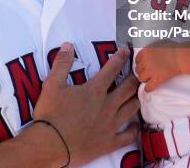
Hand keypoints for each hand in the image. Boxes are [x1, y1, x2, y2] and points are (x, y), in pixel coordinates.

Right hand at [33, 43, 139, 165]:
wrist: (51, 145)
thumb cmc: (51, 114)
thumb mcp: (52, 84)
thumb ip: (61, 63)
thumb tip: (68, 45)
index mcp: (94, 91)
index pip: (112, 69)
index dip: (120, 58)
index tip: (127, 51)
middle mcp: (107, 106)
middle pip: (128, 88)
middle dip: (134, 78)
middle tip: (138, 72)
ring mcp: (110, 125)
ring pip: (131, 108)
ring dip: (136, 99)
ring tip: (138, 94)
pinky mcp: (109, 142)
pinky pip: (128, 136)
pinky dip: (134, 129)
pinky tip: (136, 126)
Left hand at [135, 41, 180, 91]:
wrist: (180, 56)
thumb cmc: (172, 48)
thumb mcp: (157, 44)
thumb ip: (150, 49)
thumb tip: (149, 52)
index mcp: (145, 52)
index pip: (136, 60)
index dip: (140, 63)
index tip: (143, 65)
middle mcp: (145, 61)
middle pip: (138, 69)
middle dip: (141, 71)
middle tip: (146, 72)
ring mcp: (150, 71)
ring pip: (141, 78)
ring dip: (144, 79)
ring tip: (148, 79)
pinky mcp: (157, 79)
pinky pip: (148, 87)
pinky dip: (148, 88)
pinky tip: (149, 88)